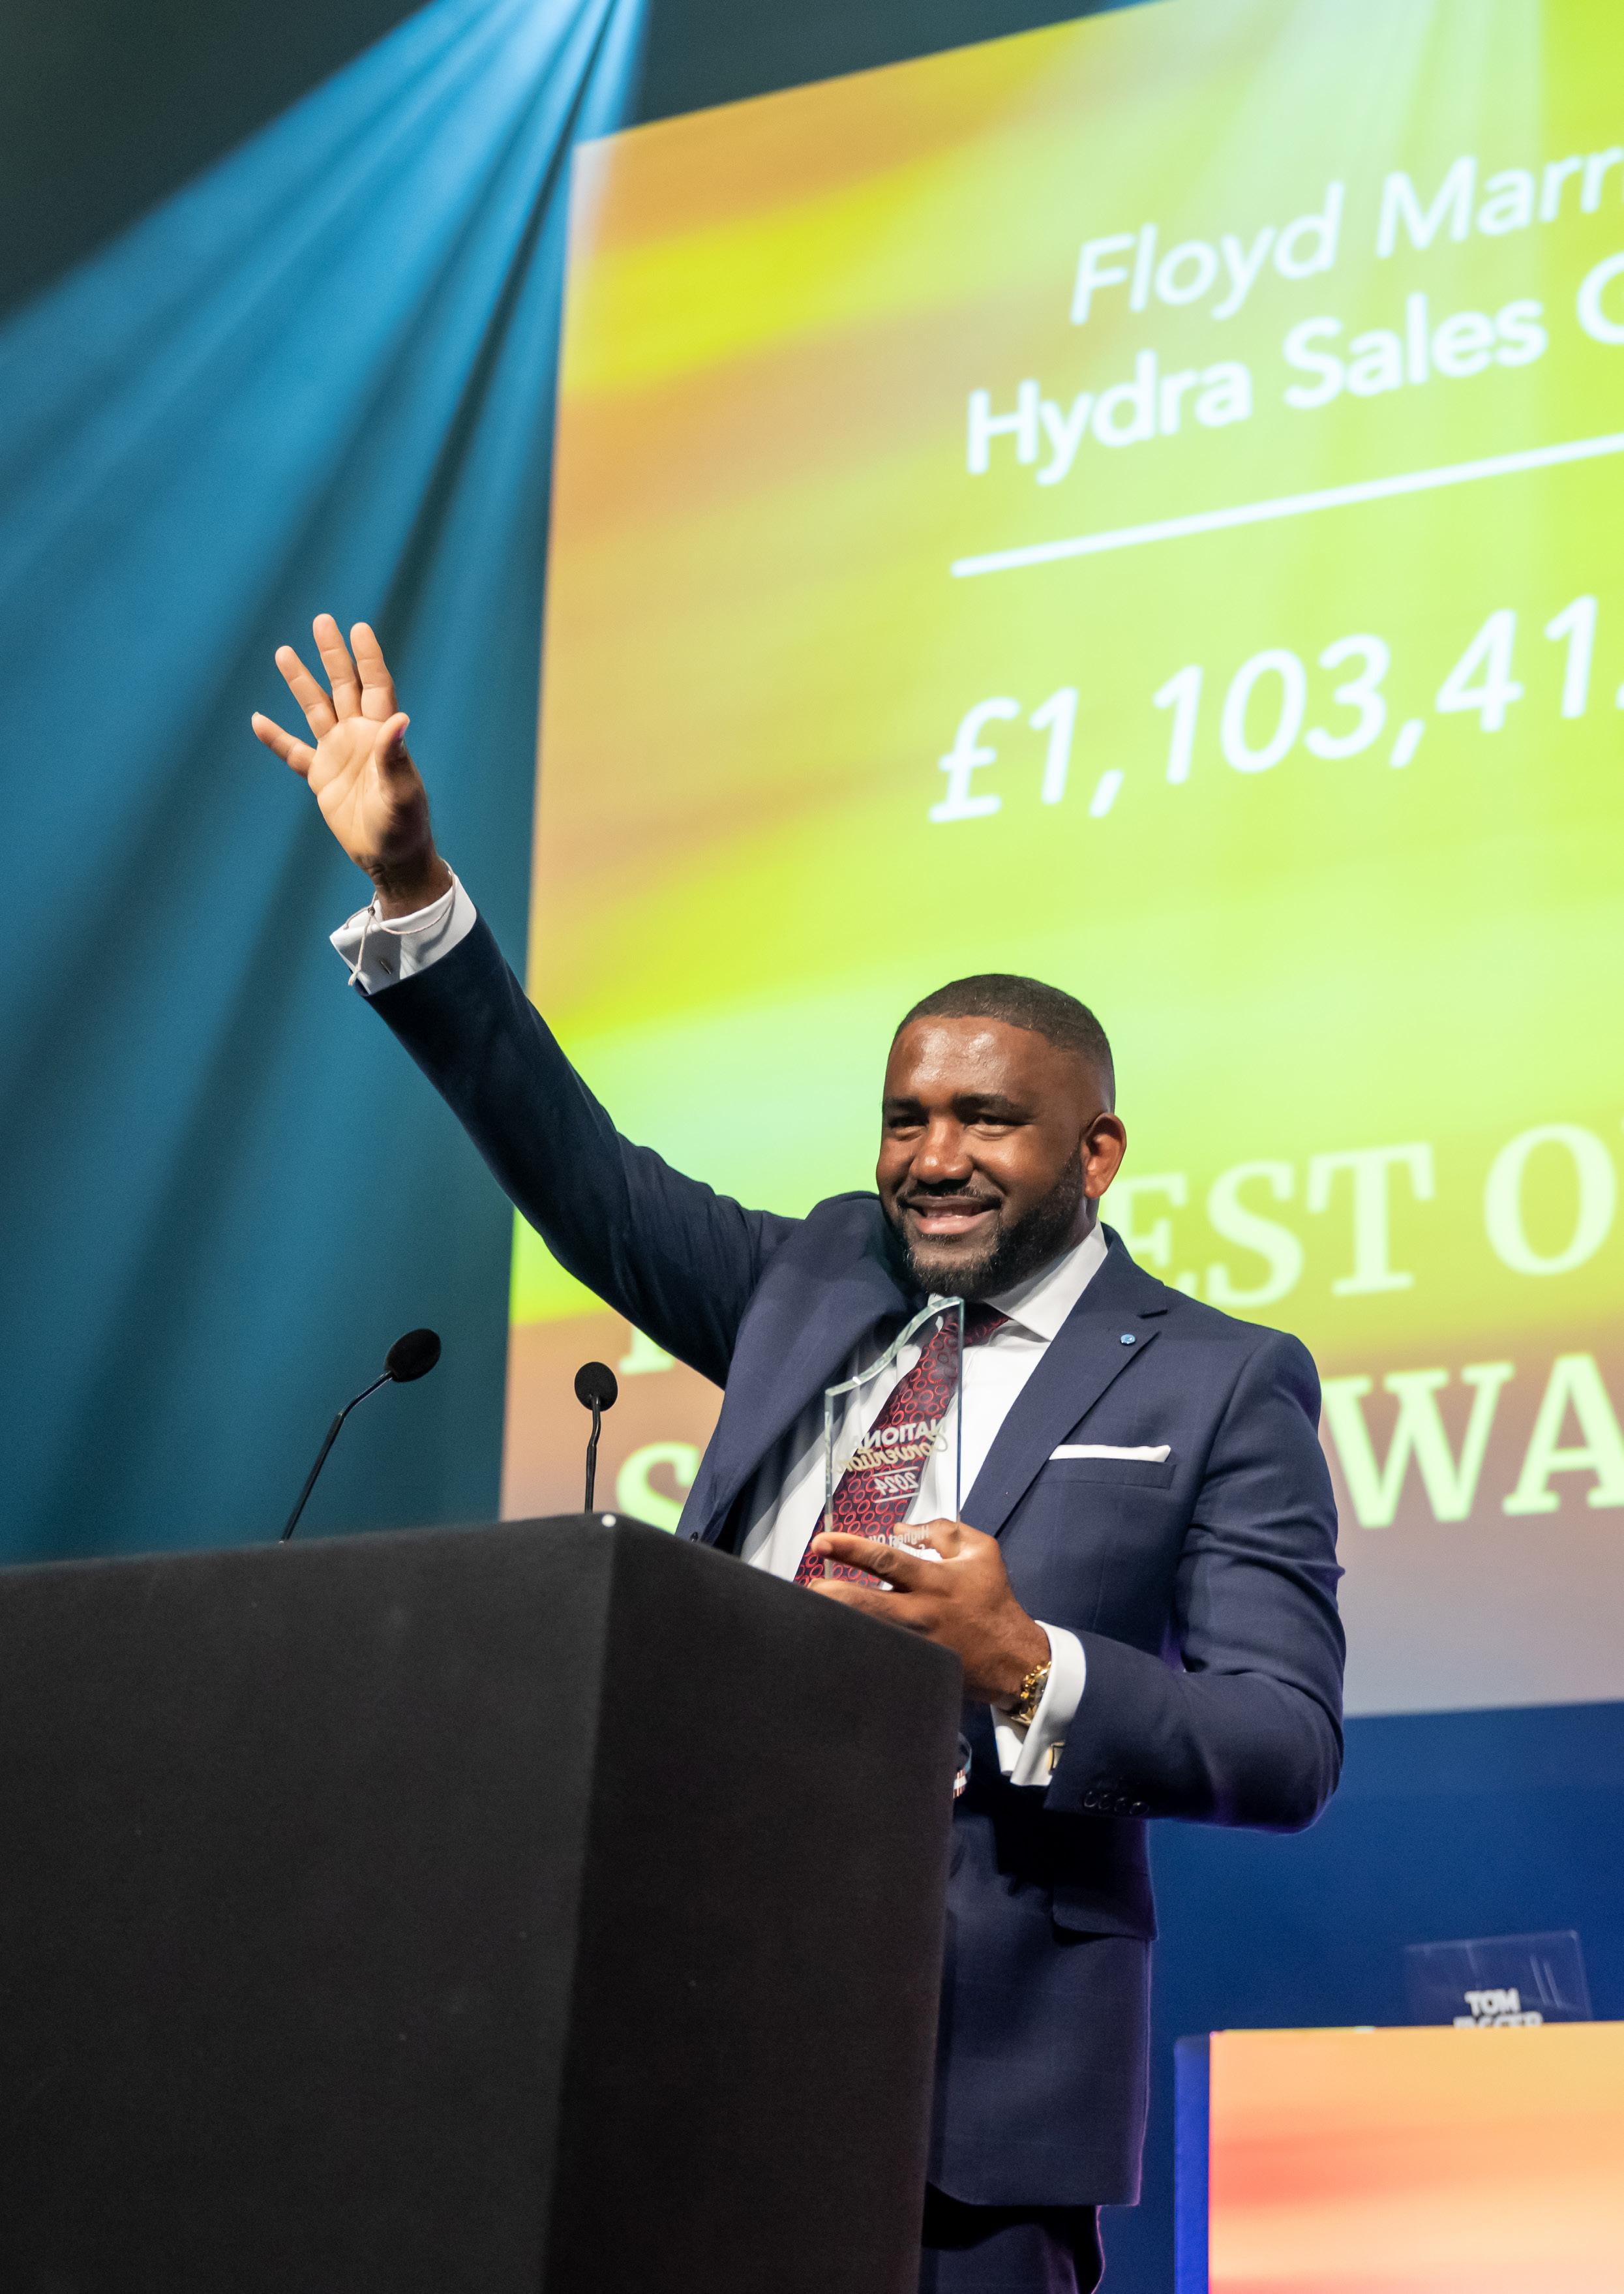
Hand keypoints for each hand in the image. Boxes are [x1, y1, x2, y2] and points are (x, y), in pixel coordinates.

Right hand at [251, 615, 448, 914]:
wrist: (390, 860)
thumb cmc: (405, 827)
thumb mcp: (403, 792)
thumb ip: (396, 755)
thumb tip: (399, 717)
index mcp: (381, 735)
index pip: (375, 686)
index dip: (367, 657)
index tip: (358, 628)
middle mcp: (359, 737)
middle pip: (344, 686)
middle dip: (333, 655)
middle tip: (322, 621)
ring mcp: (338, 755)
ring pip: (316, 709)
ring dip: (302, 682)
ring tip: (283, 652)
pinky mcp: (321, 778)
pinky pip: (294, 753)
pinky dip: (276, 738)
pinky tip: (258, 720)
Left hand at [808, 1519, 1049, 1706]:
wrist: (1014, 1657)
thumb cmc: (993, 1598)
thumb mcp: (980, 1551)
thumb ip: (941, 1532)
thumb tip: (901, 1528)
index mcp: (935, 1581)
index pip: (885, 1561)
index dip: (850, 1550)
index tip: (821, 1543)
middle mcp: (921, 1613)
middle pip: (866, 1604)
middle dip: (831, 1595)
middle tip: (803, 1587)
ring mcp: (915, 1645)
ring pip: (867, 1634)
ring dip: (837, 1624)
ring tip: (808, 1615)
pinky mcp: (915, 1668)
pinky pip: (879, 1658)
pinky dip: (855, 1650)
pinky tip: (831, 1646)